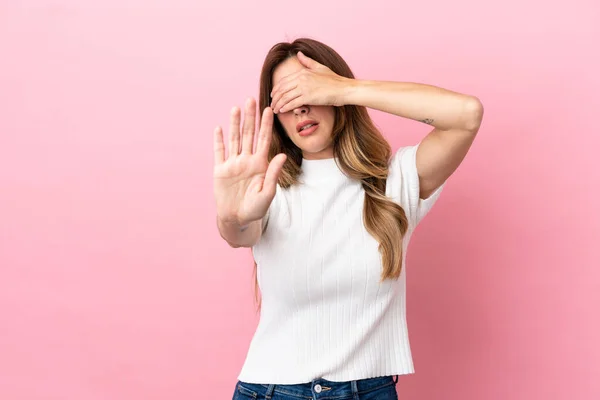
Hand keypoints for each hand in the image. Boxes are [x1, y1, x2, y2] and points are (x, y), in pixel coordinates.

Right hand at [213, 98, 286, 226]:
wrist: (237, 219)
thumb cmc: (255, 209)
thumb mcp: (268, 193)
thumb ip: (273, 173)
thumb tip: (280, 155)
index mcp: (260, 164)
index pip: (264, 140)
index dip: (266, 125)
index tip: (269, 109)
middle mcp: (247, 160)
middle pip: (248, 134)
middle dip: (250, 117)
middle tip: (251, 99)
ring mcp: (233, 164)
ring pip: (234, 139)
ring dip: (235, 124)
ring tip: (236, 108)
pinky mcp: (220, 170)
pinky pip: (219, 152)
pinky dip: (219, 140)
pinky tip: (220, 128)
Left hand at [270, 51, 350, 113]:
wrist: (343, 89)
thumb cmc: (334, 80)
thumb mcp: (320, 67)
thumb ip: (308, 61)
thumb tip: (298, 53)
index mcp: (303, 72)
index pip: (284, 81)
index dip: (276, 89)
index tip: (273, 95)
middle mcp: (301, 79)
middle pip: (282, 89)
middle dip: (275, 97)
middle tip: (271, 104)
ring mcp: (304, 88)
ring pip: (285, 97)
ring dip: (278, 104)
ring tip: (275, 109)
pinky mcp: (308, 97)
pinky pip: (293, 103)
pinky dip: (285, 107)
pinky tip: (282, 111)